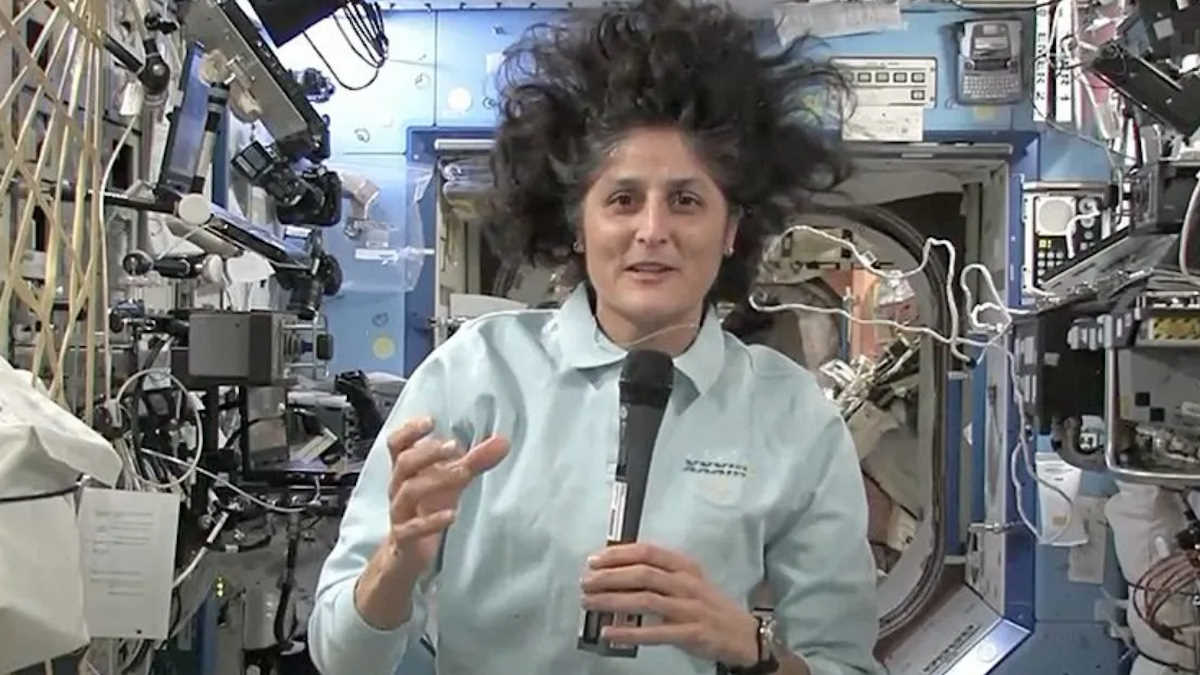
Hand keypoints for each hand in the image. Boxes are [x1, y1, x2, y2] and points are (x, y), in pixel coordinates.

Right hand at [383, 417, 508, 573]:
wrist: (405, 555)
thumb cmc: (427, 510)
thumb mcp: (450, 484)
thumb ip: (474, 462)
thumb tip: (503, 441)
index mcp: (406, 471)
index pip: (397, 444)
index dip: (409, 430)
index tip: (431, 421)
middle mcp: (398, 488)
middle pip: (404, 463)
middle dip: (428, 452)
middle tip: (454, 446)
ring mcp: (400, 513)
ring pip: (409, 491)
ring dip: (436, 479)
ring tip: (462, 473)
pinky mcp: (405, 539)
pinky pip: (413, 528)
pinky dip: (432, 521)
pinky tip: (452, 515)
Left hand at [580, 542, 759, 666]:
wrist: (742, 634)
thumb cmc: (708, 605)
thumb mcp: (689, 581)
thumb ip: (659, 574)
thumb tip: (617, 570)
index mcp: (684, 566)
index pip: (647, 552)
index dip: (618, 554)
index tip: (594, 559)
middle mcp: (687, 583)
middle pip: (642, 574)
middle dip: (609, 577)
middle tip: (585, 582)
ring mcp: (690, 608)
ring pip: (644, 599)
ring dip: (612, 600)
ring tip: (589, 603)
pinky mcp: (691, 633)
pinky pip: (655, 632)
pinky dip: (629, 632)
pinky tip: (609, 632)